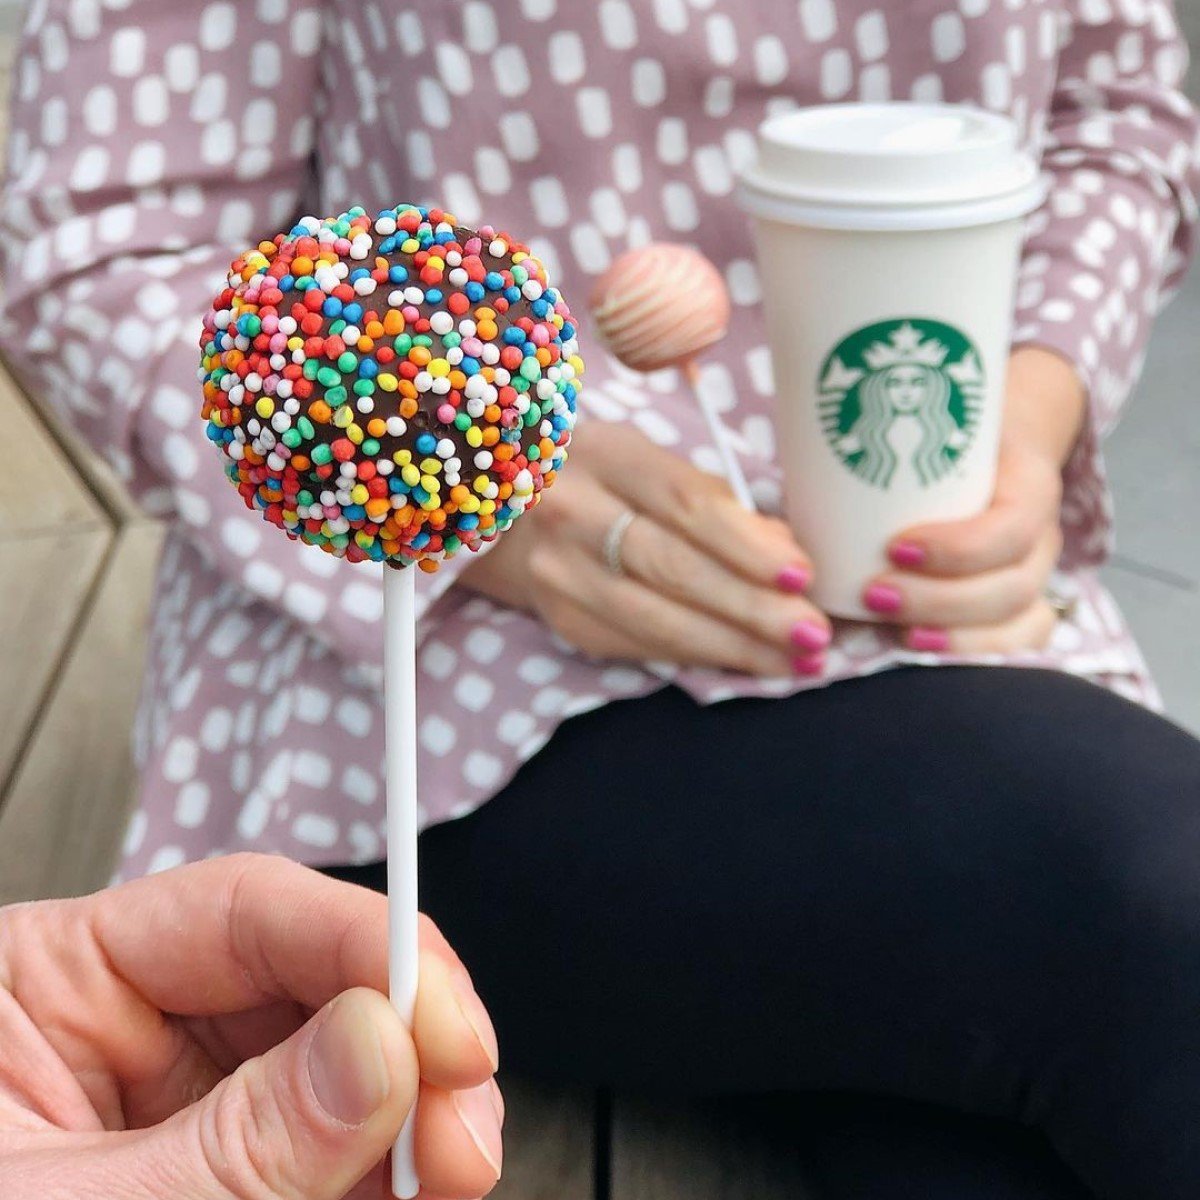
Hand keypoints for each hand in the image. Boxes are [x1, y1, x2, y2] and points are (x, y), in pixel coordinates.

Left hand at [0, 854, 501, 1199]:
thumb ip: (230, 1146)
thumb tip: (382, 1050)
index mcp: (52, 981)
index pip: (243, 908)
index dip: (367, 946)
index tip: (450, 1028)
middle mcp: (128, 1025)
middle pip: (311, 985)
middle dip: (406, 1051)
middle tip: (462, 1139)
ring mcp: (178, 1101)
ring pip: (336, 1069)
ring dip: (404, 1127)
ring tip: (438, 1184)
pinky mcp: (212, 1167)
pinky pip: (318, 1150)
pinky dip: (371, 1179)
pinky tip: (398, 1196)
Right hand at [462, 422, 833, 676]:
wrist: (511, 512)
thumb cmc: (610, 481)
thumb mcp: (656, 465)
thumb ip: (718, 503)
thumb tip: (787, 555)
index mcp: (605, 454)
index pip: (685, 503)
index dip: (747, 545)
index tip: (802, 576)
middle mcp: (571, 511)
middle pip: (673, 569)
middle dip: (752, 608)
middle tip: (812, 633)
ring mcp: (559, 572)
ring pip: (657, 621)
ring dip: (735, 646)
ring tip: (794, 660)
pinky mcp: (563, 621)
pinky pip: (643, 646)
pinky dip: (702, 656)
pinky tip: (748, 661)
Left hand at [862, 346, 1085, 653]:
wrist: (989, 450)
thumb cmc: (944, 443)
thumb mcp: (925, 432)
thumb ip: (880, 457)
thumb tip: (801, 487)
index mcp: (1028, 486)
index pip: (1014, 527)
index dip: (960, 548)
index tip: (894, 547)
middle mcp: (1041, 538)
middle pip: (1013, 585)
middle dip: (940, 600)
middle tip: (873, 594)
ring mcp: (1036, 578)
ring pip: (1020, 622)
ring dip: (954, 637)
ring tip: (896, 636)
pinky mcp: (1021, 609)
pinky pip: (1018, 645)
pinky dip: (974, 654)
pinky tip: (922, 652)